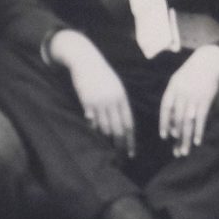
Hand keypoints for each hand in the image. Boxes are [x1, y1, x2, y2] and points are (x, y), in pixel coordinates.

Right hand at [51, 31, 134, 156]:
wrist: (85, 61)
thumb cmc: (102, 75)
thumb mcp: (116, 87)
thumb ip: (119, 105)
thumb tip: (123, 124)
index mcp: (122, 98)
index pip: (129, 124)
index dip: (131, 140)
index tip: (132, 153)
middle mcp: (113, 101)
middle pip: (118, 129)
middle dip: (121, 145)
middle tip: (122, 158)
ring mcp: (99, 102)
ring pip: (104, 127)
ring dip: (107, 139)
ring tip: (110, 151)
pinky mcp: (86, 102)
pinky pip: (92, 121)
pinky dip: (95, 129)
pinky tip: (96, 135)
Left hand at [159, 45, 218, 156]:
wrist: (209, 62)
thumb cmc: (190, 76)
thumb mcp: (177, 82)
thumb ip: (172, 101)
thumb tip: (171, 127)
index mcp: (173, 87)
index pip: (165, 108)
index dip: (165, 123)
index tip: (165, 137)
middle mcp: (182, 93)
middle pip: (177, 119)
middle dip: (177, 137)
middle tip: (176, 153)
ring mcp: (195, 96)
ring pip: (188, 121)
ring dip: (186, 138)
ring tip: (185, 151)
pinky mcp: (207, 99)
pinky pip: (201, 118)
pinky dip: (199, 130)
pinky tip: (197, 141)